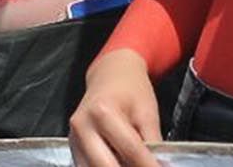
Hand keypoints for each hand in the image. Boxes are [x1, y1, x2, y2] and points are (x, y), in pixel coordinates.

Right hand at [69, 51, 161, 166]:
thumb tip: (159, 166)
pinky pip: (88, 166)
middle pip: (106, 166)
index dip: (148, 165)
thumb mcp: (148, 112)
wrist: (110, 75)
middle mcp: (83, 127)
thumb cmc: (130, 89)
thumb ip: (153, 142)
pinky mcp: (73, 147)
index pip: (130, 150)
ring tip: (135, 164)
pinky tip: (120, 162)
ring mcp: (74, 139)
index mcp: (103, 112)